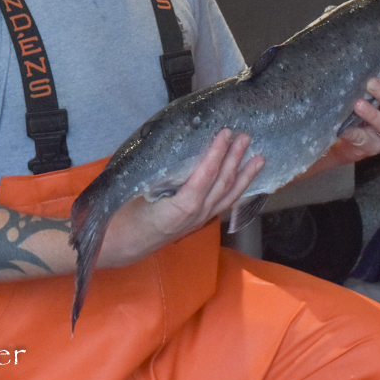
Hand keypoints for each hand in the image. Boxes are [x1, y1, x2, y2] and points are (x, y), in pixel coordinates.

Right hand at [99, 129, 263, 268]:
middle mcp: (194, 216)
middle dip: (235, 160)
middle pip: (221, 185)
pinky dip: (236, 190)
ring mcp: (198, 220)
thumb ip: (156, 173)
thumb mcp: (134, 191)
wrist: (121, 245)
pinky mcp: (198, 221)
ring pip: (227, 197)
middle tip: (246, 137)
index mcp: (178, 209)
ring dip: (244, 176)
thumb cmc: (123, 215)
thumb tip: (172, 143)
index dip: (216, 155)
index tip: (225, 133)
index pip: (204, 178)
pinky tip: (243, 180)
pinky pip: (222, 204)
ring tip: (258, 158)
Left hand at [334, 65, 379, 163]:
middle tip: (371, 83)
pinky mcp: (372, 146)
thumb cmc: (359, 106)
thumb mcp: (367, 91)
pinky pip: (363, 138)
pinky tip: (342, 128)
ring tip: (358, 104)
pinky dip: (352, 132)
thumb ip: (367, 76)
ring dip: (372, 113)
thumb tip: (352, 52)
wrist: (347, 138)